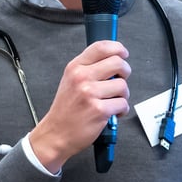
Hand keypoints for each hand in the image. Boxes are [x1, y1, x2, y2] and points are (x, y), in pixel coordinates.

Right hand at [28, 40, 130, 172]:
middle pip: (117, 62)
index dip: (117, 48)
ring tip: (112, 101)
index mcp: (75, 67)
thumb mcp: (70, 80)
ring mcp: (90, 93)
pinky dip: (121, 110)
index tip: (123, 53)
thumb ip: (89, 68)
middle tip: (120, 80)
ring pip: (122, 85)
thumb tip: (113, 59)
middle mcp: (82, 77)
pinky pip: (123, 104)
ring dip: (123, 95)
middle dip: (125, 72)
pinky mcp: (99, 110)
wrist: (56, 134)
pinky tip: (112, 113)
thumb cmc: (66, 110)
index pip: (101, 47)